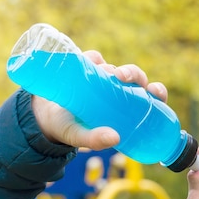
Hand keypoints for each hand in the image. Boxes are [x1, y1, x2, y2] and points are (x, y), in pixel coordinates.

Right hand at [31, 50, 167, 149]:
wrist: (42, 116)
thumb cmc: (69, 128)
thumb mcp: (80, 136)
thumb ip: (95, 140)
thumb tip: (115, 139)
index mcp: (126, 108)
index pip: (150, 97)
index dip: (156, 92)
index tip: (154, 91)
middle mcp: (117, 91)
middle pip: (134, 78)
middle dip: (132, 73)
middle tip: (121, 77)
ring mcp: (101, 78)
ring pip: (115, 68)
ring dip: (113, 67)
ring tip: (104, 72)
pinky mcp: (85, 67)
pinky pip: (93, 58)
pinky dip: (93, 58)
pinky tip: (88, 61)